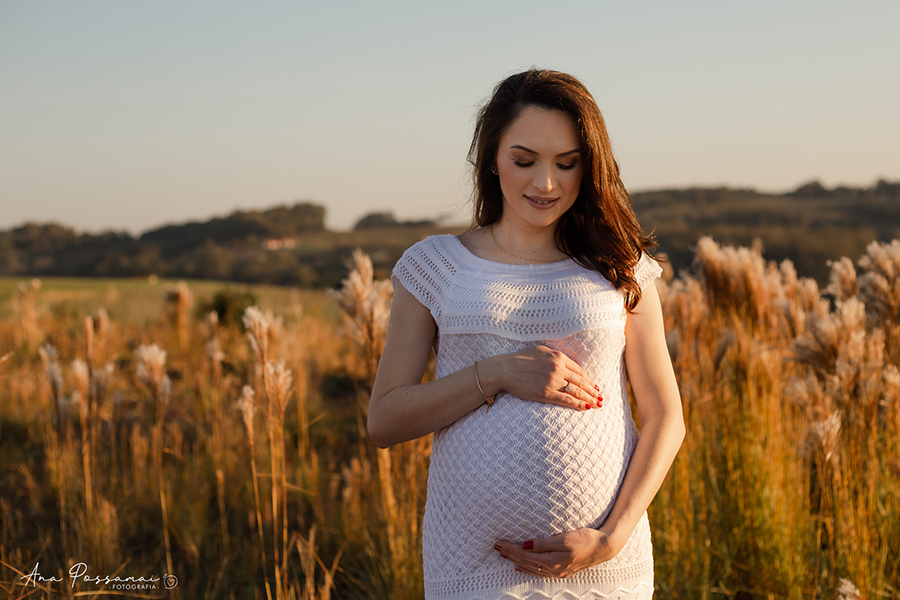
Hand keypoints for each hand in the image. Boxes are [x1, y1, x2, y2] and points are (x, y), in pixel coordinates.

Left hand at [493, 527, 620, 577]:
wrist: (605, 547)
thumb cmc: (586, 539)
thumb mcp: (564, 538)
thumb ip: (543, 543)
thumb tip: (525, 545)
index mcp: (552, 562)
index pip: (525, 555)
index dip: (511, 549)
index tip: (499, 542)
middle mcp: (553, 570)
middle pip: (525, 562)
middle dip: (510, 554)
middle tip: (496, 547)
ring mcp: (558, 571)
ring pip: (530, 567)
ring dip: (516, 561)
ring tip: (504, 555)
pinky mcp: (561, 569)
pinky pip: (538, 571)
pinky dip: (527, 568)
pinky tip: (520, 567)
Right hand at [497, 345, 602, 410]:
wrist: (505, 369)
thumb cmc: (521, 359)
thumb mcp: (540, 350)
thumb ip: (555, 355)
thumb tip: (566, 362)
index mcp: (558, 357)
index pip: (579, 370)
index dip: (589, 379)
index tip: (595, 386)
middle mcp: (558, 368)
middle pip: (581, 381)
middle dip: (593, 391)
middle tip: (600, 397)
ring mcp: (553, 381)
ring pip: (577, 391)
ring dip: (589, 399)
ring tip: (597, 404)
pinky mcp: (546, 393)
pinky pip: (566, 400)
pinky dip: (578, 404)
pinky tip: (586, 408)